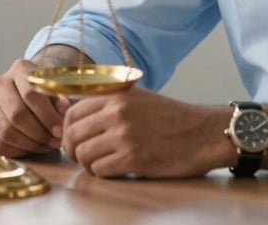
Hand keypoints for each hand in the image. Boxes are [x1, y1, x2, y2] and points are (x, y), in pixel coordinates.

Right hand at [0, 58, 71, 156]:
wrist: (23, 91)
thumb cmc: (43, 91)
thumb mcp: (55, 90)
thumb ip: (61, 100)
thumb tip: (64, 108)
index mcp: (20, 69)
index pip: (31, 94)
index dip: (47, 116)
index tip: (60, 130)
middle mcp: (0, 83)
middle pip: (17, 114)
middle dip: (39, 133)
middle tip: (55, 142)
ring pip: (7, 131)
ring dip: (30, 144)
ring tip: (46, 146)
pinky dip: (18, 150)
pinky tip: (32, 148)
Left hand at [61, 86, 229, 177]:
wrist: (200, 133)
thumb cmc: (170, 117)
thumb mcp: (139, 97)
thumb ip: (110, 101)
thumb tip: (78, 115)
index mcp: (117, 94)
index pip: (73, 112)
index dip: (67, 130)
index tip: (74, 139)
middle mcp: (118, 112)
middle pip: (73, 135)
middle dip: (72, 149)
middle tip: (81, 156)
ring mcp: (125, 135)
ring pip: (84, 155)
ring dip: (88, 164)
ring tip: (100, 163)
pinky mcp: (133, 158)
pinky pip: (100, 170)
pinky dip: (103, 173)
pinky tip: (114, 169)